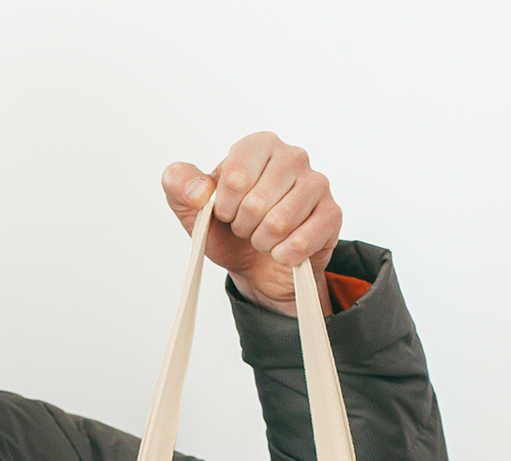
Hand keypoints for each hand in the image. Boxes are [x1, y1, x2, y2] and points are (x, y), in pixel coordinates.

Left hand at [162, 133, 341, 315]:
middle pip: (255, 204)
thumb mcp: (193, 209)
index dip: (223, 207)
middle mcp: (292, 156)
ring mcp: (317, 183)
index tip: (226, 211)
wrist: (256, 265)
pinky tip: (282, 249)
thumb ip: (179, 186)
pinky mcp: (331, 214)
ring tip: (263, 236)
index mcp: (258, 145)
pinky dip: (282, 256)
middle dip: (242, 227)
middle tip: (246, 227)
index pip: (234, 178)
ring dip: (262, 242)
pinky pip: (299, 243)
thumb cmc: (227, 230)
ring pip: (278, 225)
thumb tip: (197, 189)